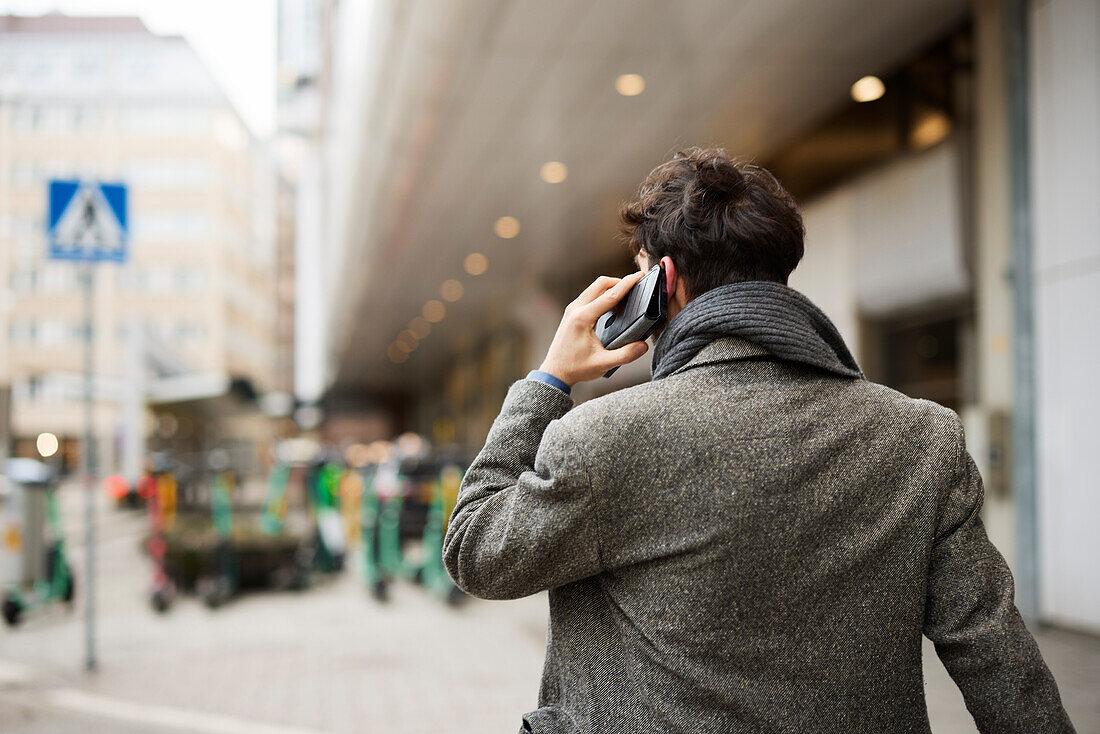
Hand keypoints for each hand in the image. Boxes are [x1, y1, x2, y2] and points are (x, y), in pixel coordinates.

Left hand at [538, 271, 649, 386]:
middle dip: (619, 281)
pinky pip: (589, 295)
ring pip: (594, 288)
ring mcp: (571, 309)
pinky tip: (611, 302)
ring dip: (610, 286)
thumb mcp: (603, 364)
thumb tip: (643, 346)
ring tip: (626, 293)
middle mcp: (575, 309)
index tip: (639, 276)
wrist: (555, 372)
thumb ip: (625, 355)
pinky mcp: (571, 313)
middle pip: (600, 284)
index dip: (627, 284)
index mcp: (583, 318)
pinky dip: (602, 293)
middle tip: (635, 284)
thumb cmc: (576, 368)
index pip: (610, 295)